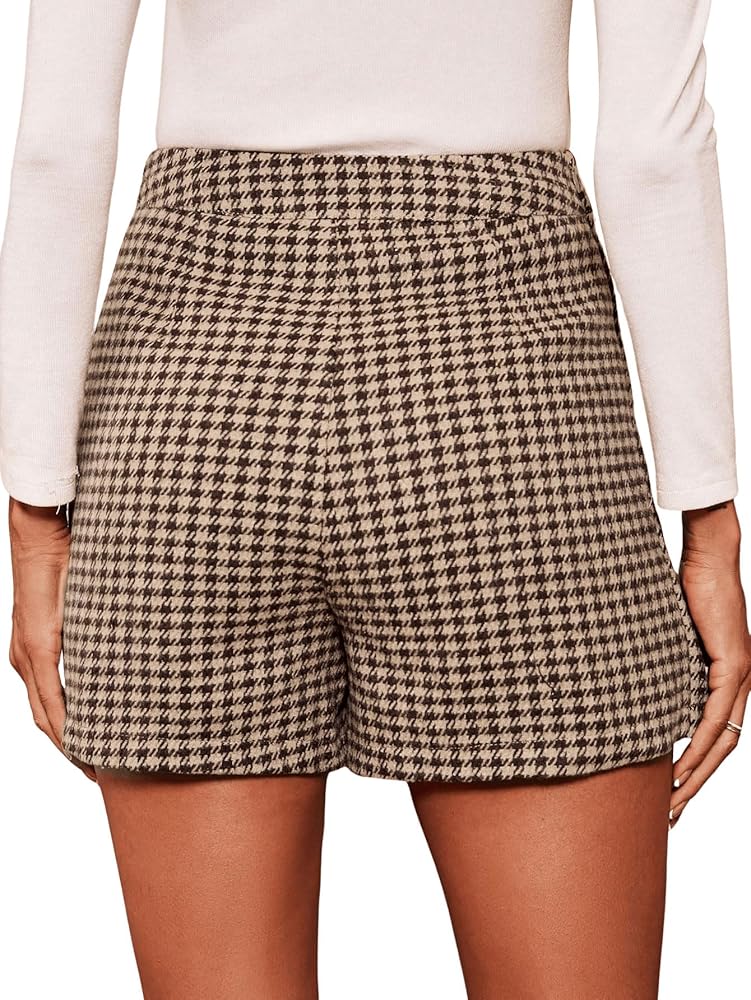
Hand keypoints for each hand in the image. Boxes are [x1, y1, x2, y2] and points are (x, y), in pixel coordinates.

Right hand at [8, 498, 95, 780]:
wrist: (37, 534)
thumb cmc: (66, 560)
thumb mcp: (90, 601)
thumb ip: (101, 636)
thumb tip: (132, 667)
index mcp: (42, 651)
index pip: (56, 714)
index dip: (75, 745)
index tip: (96, 767)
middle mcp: (26, 656)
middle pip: (45, 717)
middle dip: (70, 747)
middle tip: (99, 771)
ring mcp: (23, 650)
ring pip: (41, 703)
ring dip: (62, 729)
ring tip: (90, 750)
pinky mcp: (27, 641)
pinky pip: (40, 685)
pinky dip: (56, 706)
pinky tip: (76, 714)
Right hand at [670, 500, 750, 826]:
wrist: (708, 557)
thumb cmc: (683, 589)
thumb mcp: (666, 639)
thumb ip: (658, 665)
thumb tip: (626, 683)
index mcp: (723, 679)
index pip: (714, 735)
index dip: (695, 768)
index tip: (669, 792)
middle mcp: (740, 684)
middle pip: (722, 749)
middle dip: (696, 786)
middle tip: (671, 815)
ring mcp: (741, 677)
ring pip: (723, 740)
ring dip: (697, 775)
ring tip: (673, 802)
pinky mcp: (734, 665)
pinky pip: (716, 716)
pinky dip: (699, 745)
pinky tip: (682, 765)